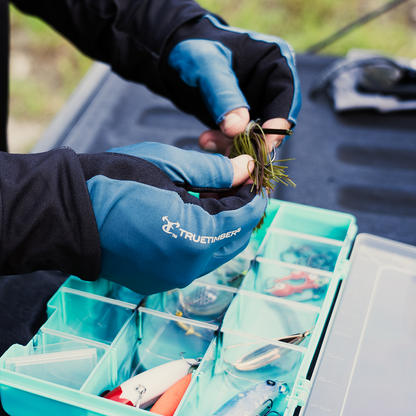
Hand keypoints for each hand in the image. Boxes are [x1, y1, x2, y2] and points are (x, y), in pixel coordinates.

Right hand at [78, 142, 266, 294]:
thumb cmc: (117, 181)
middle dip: (241, 212)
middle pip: (234, 239)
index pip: (244, 218)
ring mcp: (172, 278)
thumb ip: (214, 171)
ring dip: (223, 226)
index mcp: (195, 239)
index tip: (256, 177)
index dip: (255, 196)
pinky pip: (194, 261)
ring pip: (216, 252)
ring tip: (213, 197)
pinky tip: (192, 217)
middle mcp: (189, 268)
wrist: (69, 212)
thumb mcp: (170, 166)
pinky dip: (202, 239)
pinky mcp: (158, 281)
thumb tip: (246, 168)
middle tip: (235, 184)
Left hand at [162, 15, 300, 152]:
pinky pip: (239, 140)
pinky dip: (224, 145)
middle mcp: (270, 85)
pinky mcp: (243, 120)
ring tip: (207, 142)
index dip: (279, 122)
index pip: (286, 95)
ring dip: (235, 146)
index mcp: (274, 60)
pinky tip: (205, 141)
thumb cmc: (194, 50)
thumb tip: (238, 129)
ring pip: (257, 136)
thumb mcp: (206, 67)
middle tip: (235, 153)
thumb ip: (223, 96)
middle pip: (276, 121)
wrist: (176, 58)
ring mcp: (258, 105)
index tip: (264, 143)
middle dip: (254, 141)